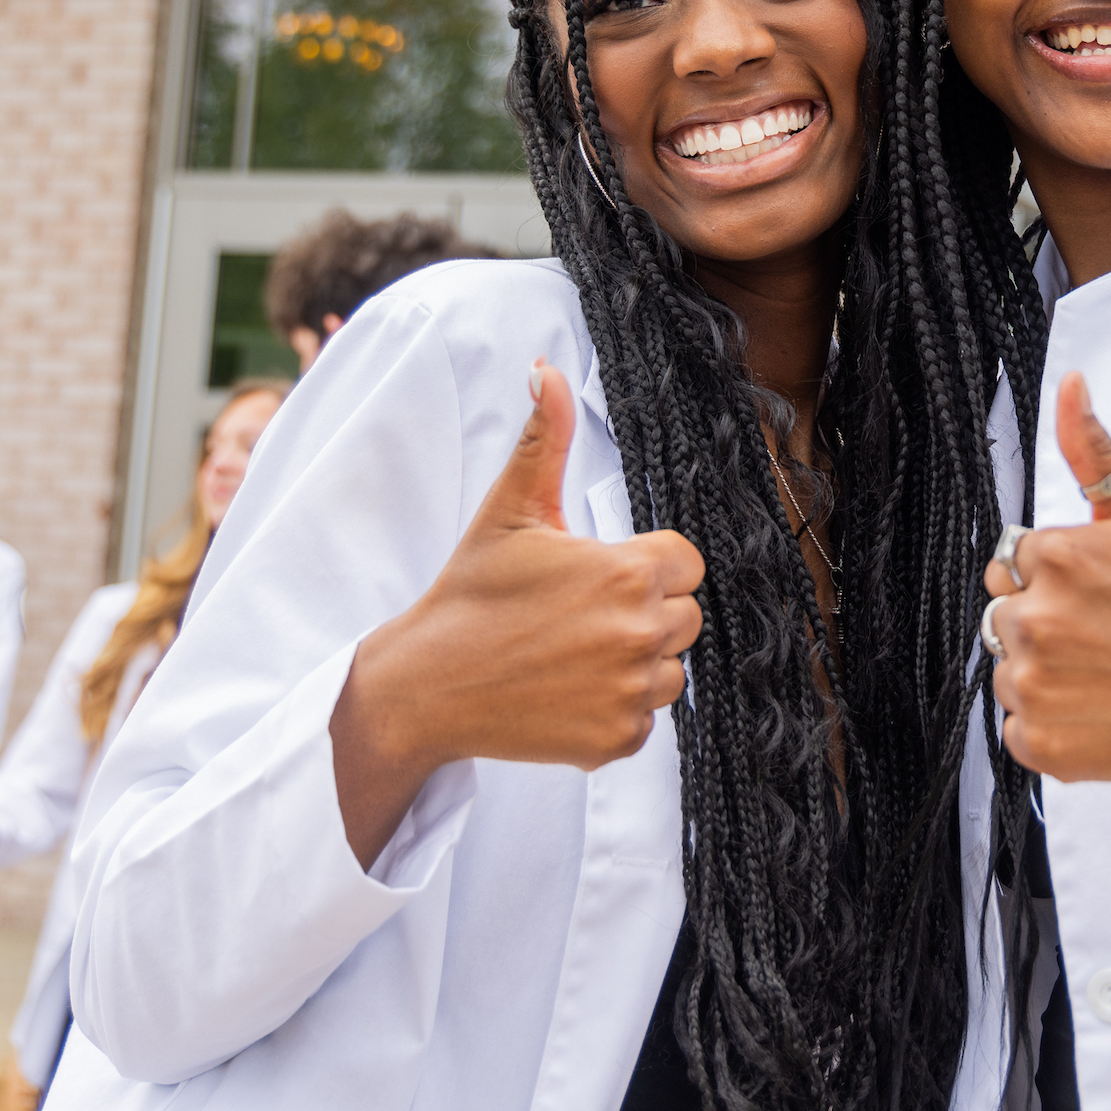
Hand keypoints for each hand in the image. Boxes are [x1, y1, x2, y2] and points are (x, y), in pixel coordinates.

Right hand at [330, 360, 705, 865]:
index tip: (595, 573)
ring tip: (569, 653)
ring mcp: (631, 692)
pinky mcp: (618, 741)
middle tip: (575, 616)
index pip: (684, 561)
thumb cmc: (472, 591)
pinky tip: (564, 694)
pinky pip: (646, 720)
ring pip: (669, 670)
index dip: (642, 564)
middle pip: (684, 616)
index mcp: (629, 570)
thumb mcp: (509, 509)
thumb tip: (546, 369)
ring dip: (633, 664)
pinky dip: (613, 712)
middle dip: (641, 612)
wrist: (426, 684)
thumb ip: (545, 436)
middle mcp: (642, 632)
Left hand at [984, 372, 1110, 793]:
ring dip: (1044, 672)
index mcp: (1055, 557)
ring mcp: (1034, 685)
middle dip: (1045, 619)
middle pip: (1003, 613)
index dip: (1060, 576)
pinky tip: (1101, 710)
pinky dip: (1050, 724)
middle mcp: (1034, 619)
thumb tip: (1070, 385)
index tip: (1105, 595)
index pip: (1015, 559)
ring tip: (1108, 673)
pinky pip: (1015, 727)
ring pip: (1007, 669)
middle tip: (1109, 635)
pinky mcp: (1039, 742)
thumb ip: (1095, 452)